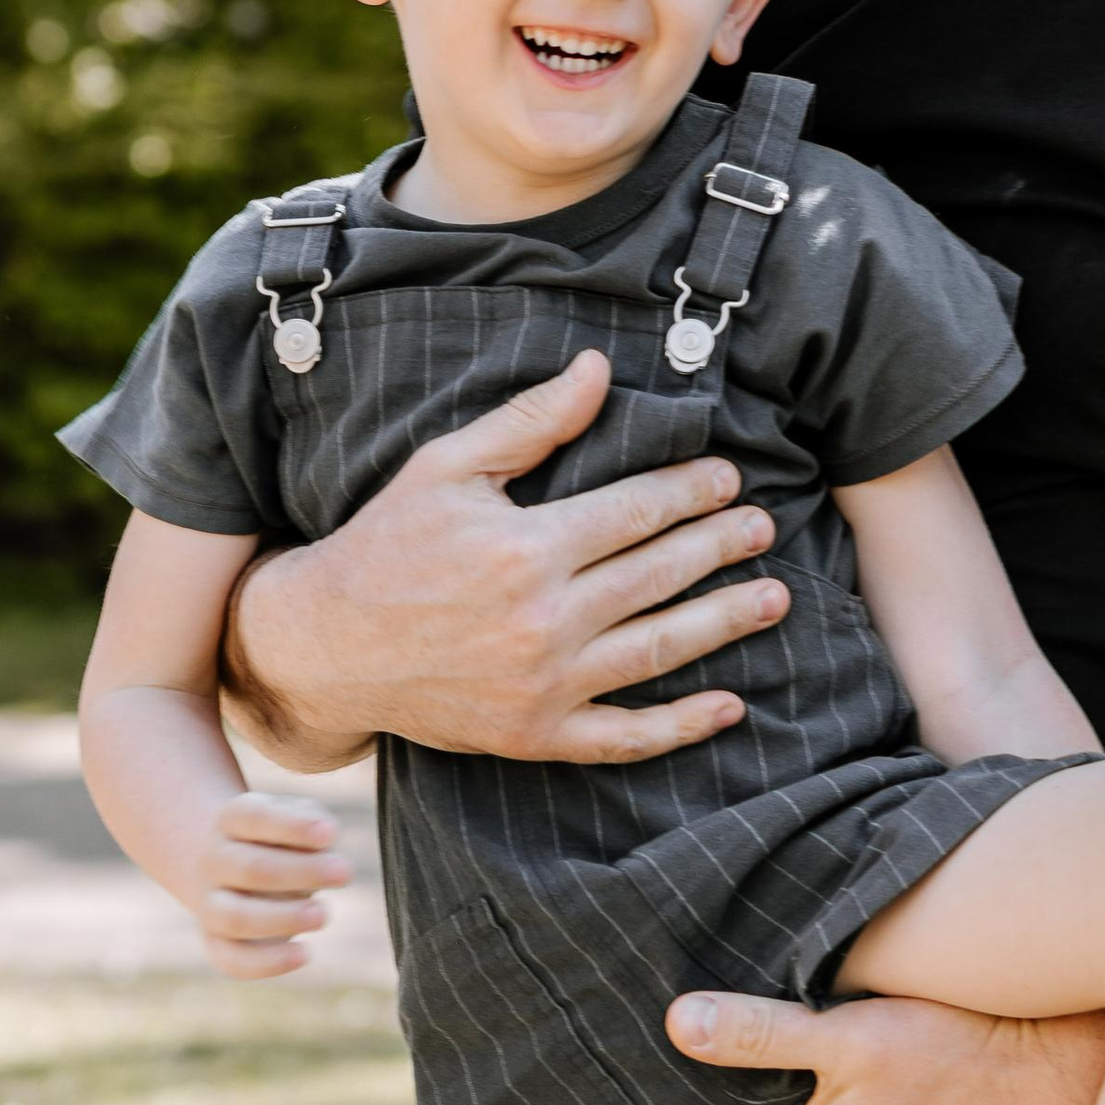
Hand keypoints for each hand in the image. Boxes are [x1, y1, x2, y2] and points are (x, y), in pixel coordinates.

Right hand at [190, 791, 350, 979]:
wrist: (232, 867)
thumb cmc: (283, 838)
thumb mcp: (297, 815)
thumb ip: (311, 821)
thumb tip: (325, 837)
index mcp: (231, 819)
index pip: (254, 817)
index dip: (293, 826)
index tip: (330, 834)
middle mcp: (213, 861)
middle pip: (250, 868)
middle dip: (300, 872)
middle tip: (344, 873)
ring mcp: (209, 904)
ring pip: (236, 917)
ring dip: (283, 919)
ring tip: (323, 914)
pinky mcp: (216, 942)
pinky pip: (232, 959)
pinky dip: (268, 962)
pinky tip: (305, 953)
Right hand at [225, 348, 789, 769]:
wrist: (329, 647)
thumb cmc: (387, 544)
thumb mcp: (447, 466)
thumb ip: (531, 421)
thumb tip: (599, 368)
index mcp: (525, 547)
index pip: (635, 513)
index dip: (689, 492)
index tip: (728, 478)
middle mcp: (542, 620)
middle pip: (658, 576)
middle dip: (720, 547)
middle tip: (763, 528)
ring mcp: (543, 685)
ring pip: (658, 651)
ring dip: (724, 623)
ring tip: (774, 598)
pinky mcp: (536, 735)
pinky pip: (625, 736)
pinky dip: (682, 725)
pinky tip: (729, 705)